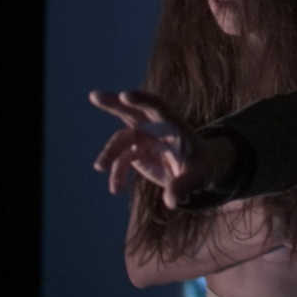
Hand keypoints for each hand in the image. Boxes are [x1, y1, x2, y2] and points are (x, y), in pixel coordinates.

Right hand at [87, 89, 211, 207]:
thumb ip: (185, 186)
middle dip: (113, 103)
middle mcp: (156, 127)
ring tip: (100, 167)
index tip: (125, 96)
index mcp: (173, 124)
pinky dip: (117, 174)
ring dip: (109, 151)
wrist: (196, 172)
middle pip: (133, 111)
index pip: (157, 107)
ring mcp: (144, 138)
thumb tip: (170, 201)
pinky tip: (117, 189)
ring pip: (122, 137)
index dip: (141, 100)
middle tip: (94, 96)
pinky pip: (121, 161)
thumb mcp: (199, 177)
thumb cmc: (202, 168)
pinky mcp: (137, 152)